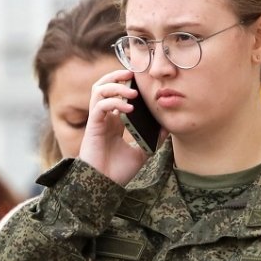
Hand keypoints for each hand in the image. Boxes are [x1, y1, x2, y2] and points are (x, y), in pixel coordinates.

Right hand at [78, 69, 149, 185]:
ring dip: (115, 86)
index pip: (116, 94)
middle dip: (116, 76)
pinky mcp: (93, 126)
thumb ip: (152, 140)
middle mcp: (104, 117)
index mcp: (113, 121)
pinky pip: (100, 106)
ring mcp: (97, 120)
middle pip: (103, 86)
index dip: (125, 83)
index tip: (142, 81)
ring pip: (98, 90)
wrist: (104, 186)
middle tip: (132, 74)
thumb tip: (168, 128)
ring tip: (132, 91)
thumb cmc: (118, 172)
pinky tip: (128, 109)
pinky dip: (114, 102)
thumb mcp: (142, 153)